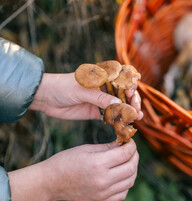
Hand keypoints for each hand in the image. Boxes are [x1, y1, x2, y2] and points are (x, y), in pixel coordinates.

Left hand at [29, 73, 143, 119]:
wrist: (45, 98)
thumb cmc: (63, 86)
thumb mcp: (82, 90)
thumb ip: (100, 98)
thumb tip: (119, 105)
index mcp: (103, 76)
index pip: (123, 78)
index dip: (131, 85)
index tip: (131, 93)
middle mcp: (105, 87)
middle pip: (125, 93)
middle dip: (134, 100)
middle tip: (137, 109)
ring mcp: (101, 100)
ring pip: (121, 105)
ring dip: (130, 111)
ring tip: (137, 117)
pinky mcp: (97, 112)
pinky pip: (111, 116)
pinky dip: (119, 120)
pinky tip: (126, 124)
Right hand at [45, 140, 138, 200]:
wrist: (50, 182)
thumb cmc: (66, 161)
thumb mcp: (87, 148)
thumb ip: (109, 147)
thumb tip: (125, 143)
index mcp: (98, 164)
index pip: (126, 154)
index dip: (132, 145)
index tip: (129, 141)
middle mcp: (103, 180)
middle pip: (131, 168)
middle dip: (134, 156)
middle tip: (131, 150)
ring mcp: (103, 193)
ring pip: (130, 181)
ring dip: (133, 169)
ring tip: (127, 161)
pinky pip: (123, 193)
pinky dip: (126, 184)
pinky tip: (121, 175)